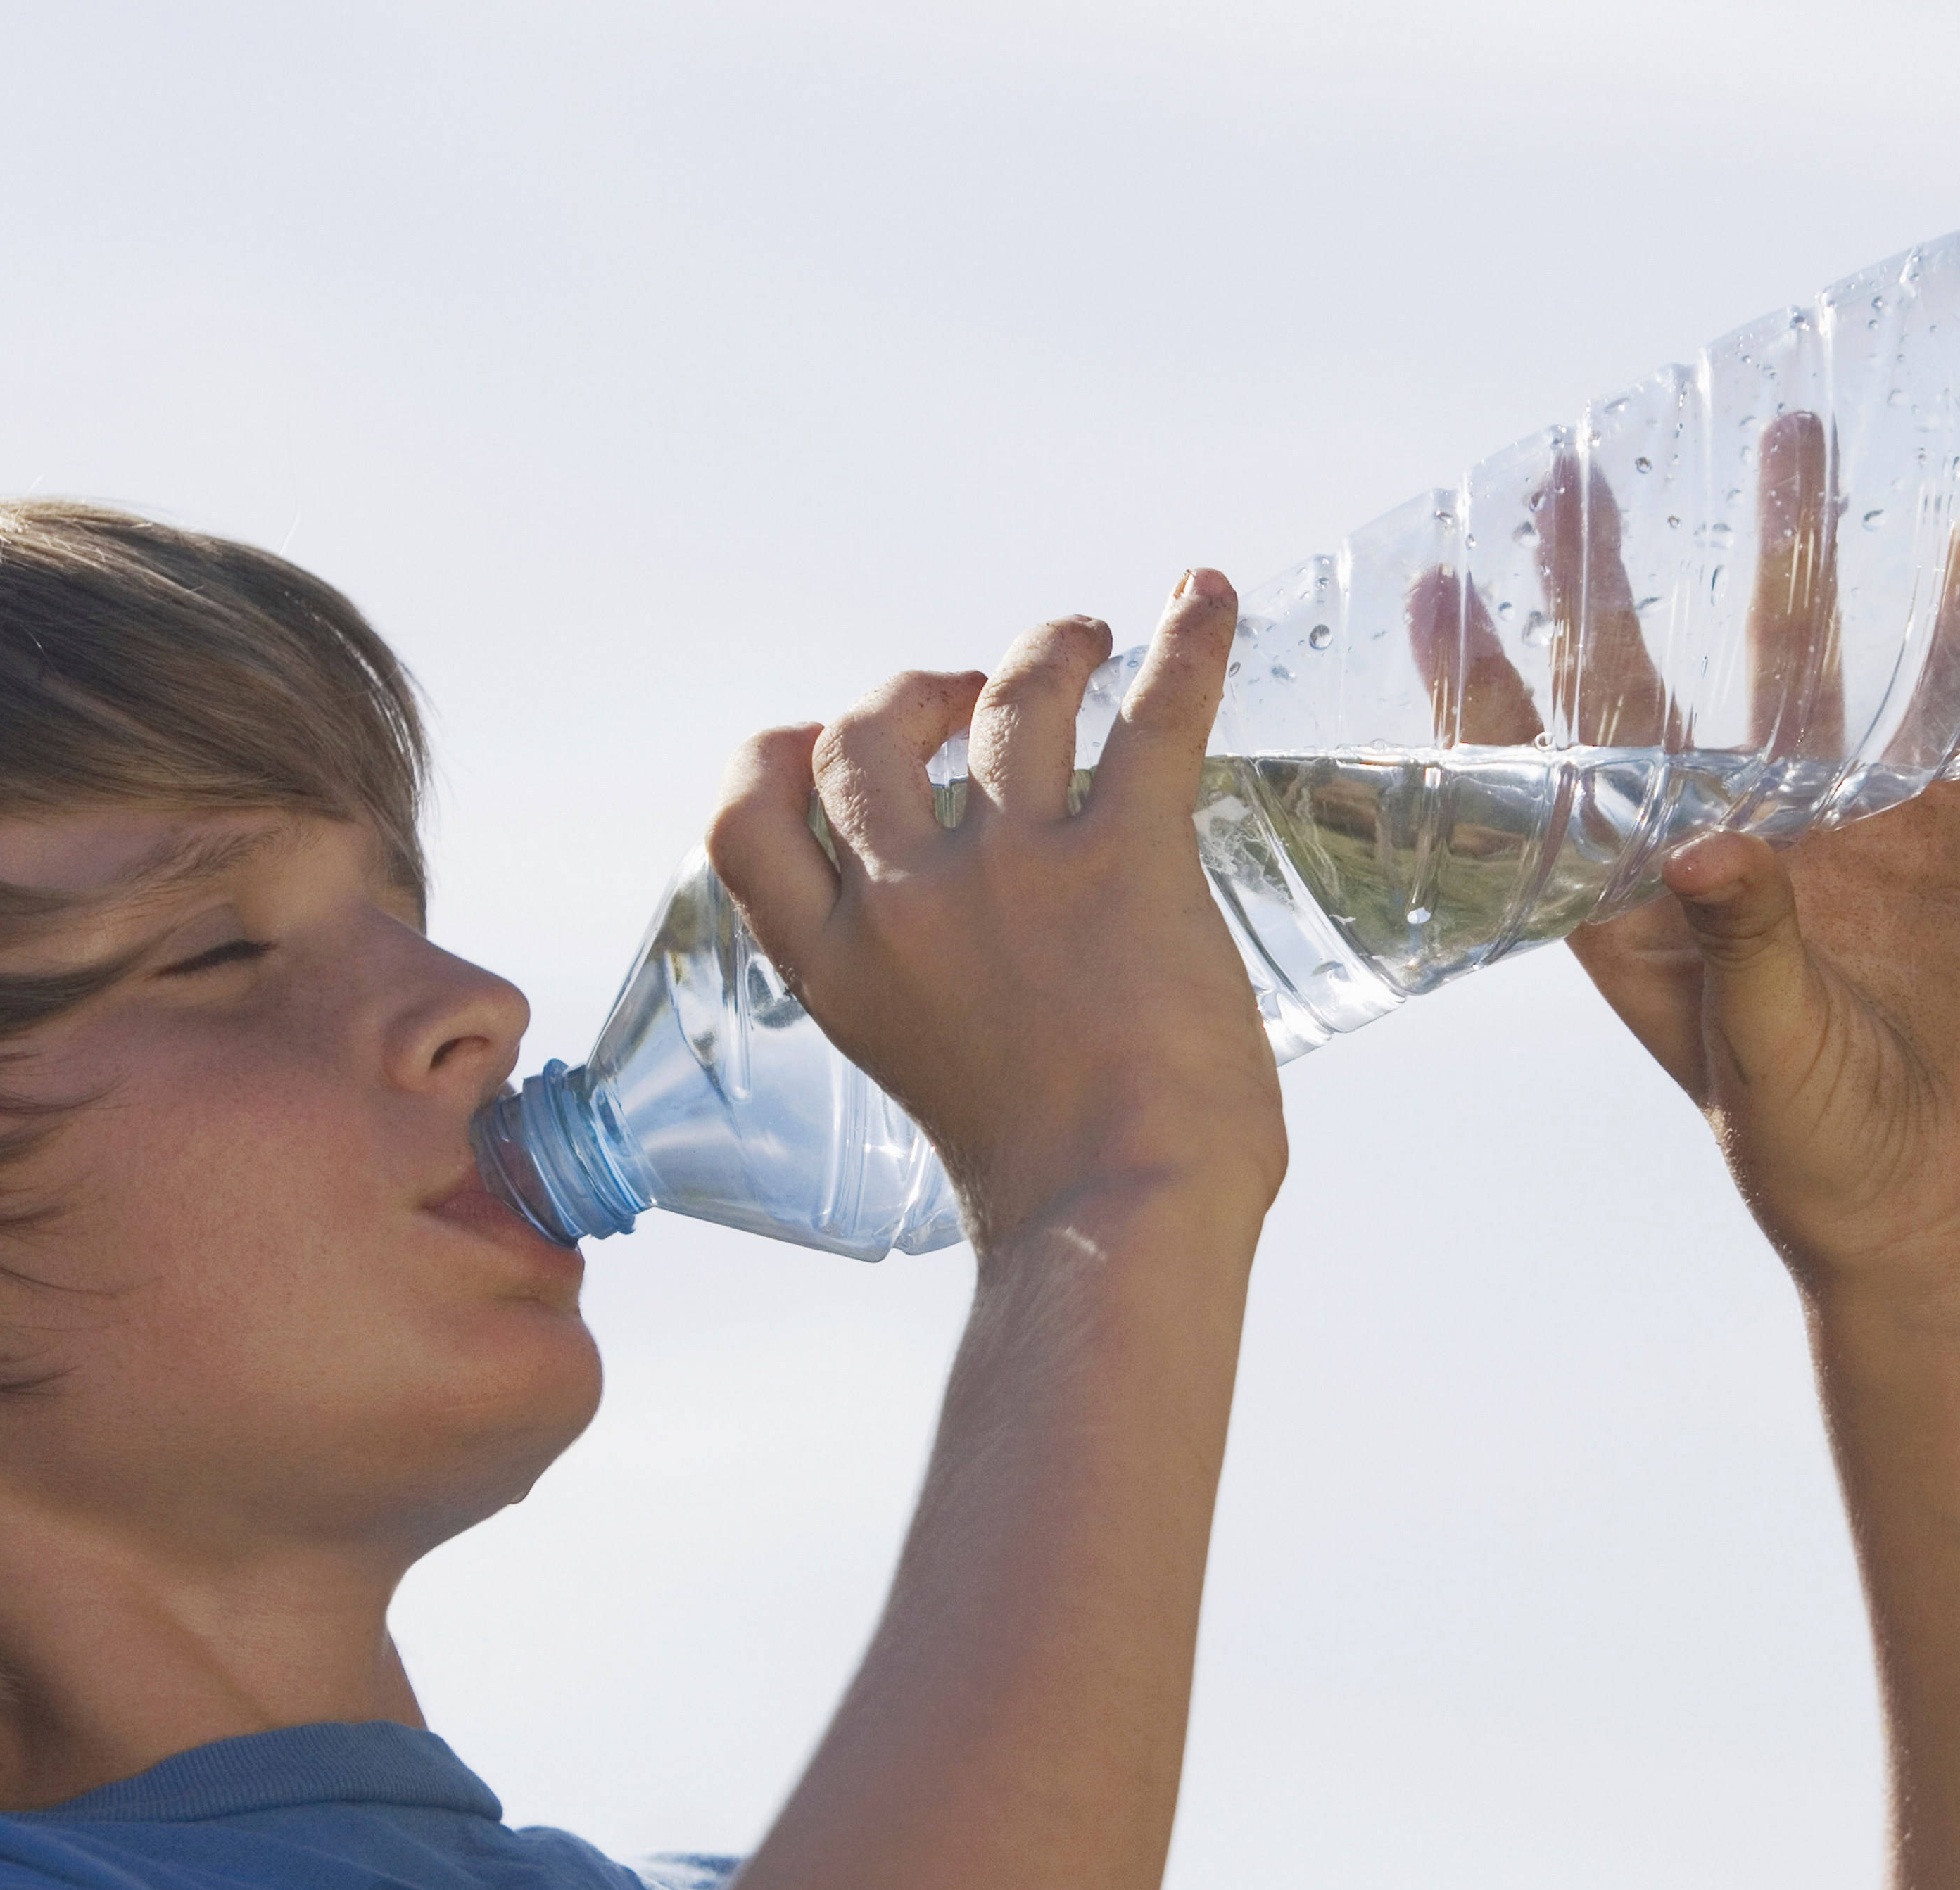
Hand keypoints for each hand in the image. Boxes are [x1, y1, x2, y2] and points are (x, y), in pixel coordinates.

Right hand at [706, 574, 1283, 1251]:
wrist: (1118, 1223)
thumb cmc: (1052, 1196)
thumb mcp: (934, 1088)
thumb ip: (942, 1014)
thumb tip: (1019, 996)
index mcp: (841, 973)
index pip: (748, 827)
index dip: (774, 760)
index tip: (823, 739)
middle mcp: (906, 906)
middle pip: (863, 740)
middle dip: (907, 695)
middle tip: (969, 694)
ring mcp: (1012, 870)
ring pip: (1005, 700)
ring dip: (1042, 652)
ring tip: (1082, 641)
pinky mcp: (1127, 856)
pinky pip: (1154, 712)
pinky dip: (1189, 644)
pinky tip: (1211, 597)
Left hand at [1416, 417, 1959, 1294]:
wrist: (1944, 1223)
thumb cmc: (1817, 1167)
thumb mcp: (1762, 1059)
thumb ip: (1744, 948)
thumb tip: (1715, 841)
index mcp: (1635, 910)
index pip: (1538, 774)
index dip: (1483, 681)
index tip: (1439, 579)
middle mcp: (1715, 856)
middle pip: (1655, 686)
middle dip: (1621, 577)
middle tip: (1589, 463)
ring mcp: (1825, 842)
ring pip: (1799, 673)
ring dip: (1796, 562)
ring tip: (1795, 441)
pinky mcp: (1931, 851)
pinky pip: (1940, 722)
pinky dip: (1958, 640)